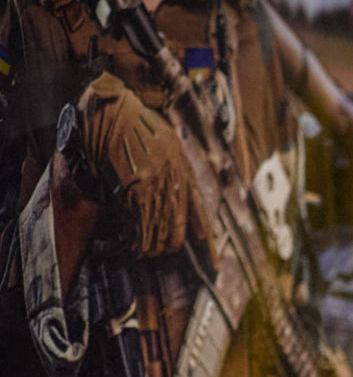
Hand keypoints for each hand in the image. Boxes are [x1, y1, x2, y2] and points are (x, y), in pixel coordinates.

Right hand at [75, 74, 207, 259]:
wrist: (113, 110)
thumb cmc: (136, 125)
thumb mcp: (167, 145)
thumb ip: (175, 171)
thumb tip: (179, 197)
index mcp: (184, 173)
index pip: (200, 217)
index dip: (207, 245)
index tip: (214, 266)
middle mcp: (175, 184)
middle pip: (177, 233)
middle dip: (167, 246)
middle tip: (156, 250)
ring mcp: (157, 189)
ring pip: (158, 234)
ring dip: (147, 247)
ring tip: (139, 250)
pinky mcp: (136, 191)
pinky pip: (140, 228)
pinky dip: (134, 242)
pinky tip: (127, 247)